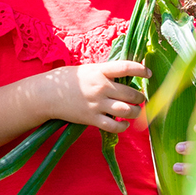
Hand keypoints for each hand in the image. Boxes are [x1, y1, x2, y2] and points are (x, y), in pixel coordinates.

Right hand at [32, 59, 147, 132]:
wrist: (47, 94)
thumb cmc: (67, 79)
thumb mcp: (87, 70)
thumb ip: (105, 72)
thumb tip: (124, 75)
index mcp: (99, 71)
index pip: (126, 67)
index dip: (141, 70)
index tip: (148, 73)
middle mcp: (101, 87)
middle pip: (131, 93)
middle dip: (140, 97)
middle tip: (140, 98)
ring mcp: (97, 104)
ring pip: (126, 111)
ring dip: (135, 112)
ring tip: (134, 111)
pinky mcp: (92, 118)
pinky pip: (114, 126)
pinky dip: (123, 127)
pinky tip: (124, 125)